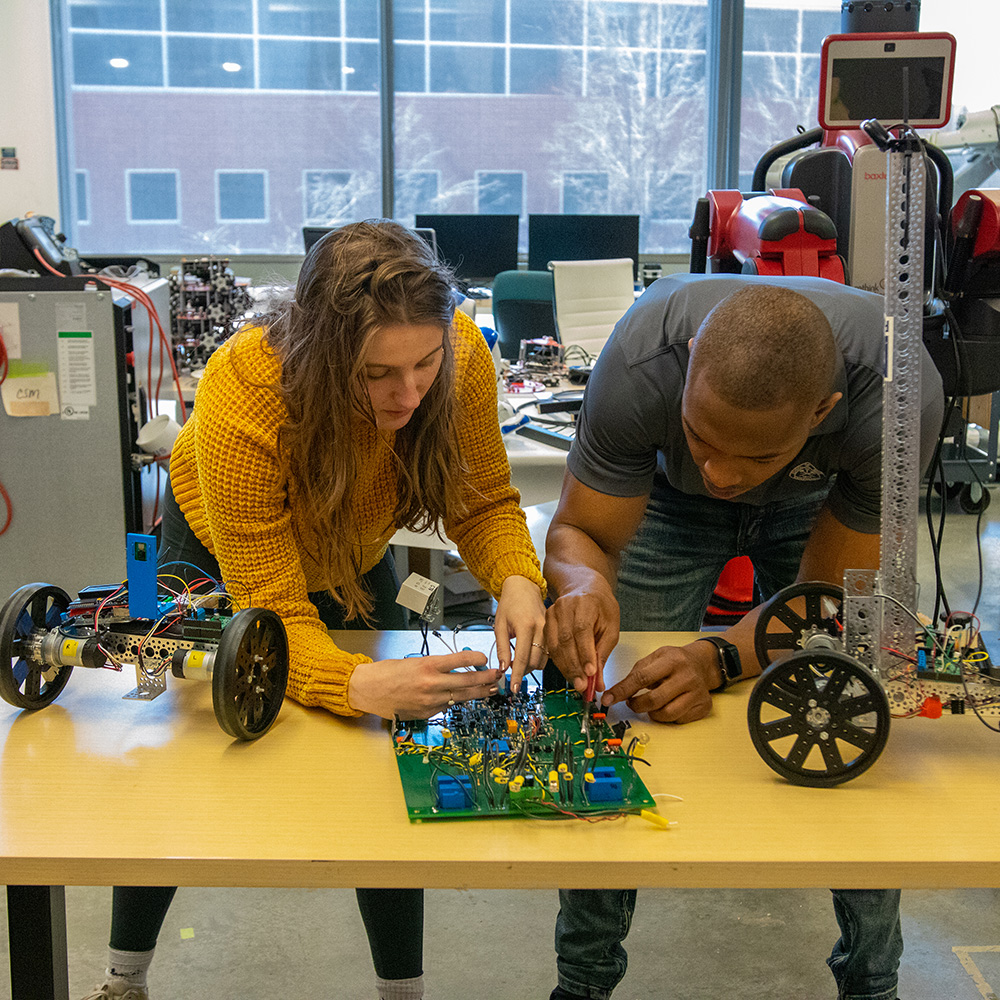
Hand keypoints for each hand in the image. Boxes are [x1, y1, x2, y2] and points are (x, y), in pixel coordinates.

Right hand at [347, 650, 498, 719]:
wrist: (367, 690)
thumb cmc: (387, 673)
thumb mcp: (413, 661)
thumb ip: (434, 666)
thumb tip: (454, 668)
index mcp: (427, 665)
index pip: (459, 660)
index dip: (476, 658)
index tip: (485, 656)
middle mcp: (430, 683)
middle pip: (466, 681)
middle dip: (485, 679)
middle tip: (497, 675)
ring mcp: (429, 700)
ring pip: (461, 696)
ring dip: (478, 693)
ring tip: (491, 689)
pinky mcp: (427, 713)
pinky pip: (446, 706)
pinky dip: (456, 701)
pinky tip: (466, 698)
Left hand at [493, 575, 546, 692]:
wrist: (523, 587)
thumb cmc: (510, 603)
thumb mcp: (499, 625)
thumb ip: (502, 648)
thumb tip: (503, 669)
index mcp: (526, 626)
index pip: (523, 658)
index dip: (518, 676)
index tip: (514, 688)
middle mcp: (541, 629)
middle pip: (536, 662)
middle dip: (523, 671)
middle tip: (511, 670)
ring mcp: (549, 630)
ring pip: (544, 660)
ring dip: (531, 666)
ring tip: (519, 660)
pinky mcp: (553, 632)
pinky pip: (548, 652)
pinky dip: (538, 658)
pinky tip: (529, 654)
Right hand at [542, 582, 619, 695]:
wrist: (584, 587)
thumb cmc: (600, 605)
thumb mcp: (611, 626)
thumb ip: (603, 653)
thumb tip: (597, 681)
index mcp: (585, 603)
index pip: (582, 630)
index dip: (585, 653)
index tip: (591, 672)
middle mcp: (565, 606)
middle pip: (566, 640)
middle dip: (574, 666)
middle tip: (583, 685)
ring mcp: (552, 613)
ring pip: (555, 645)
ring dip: (565, 667)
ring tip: (576, 682)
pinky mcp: (546, 621)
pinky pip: (550, 646)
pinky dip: (558, 661)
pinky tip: (567, 671)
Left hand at [600, 640, 718, 722]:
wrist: (701, 664)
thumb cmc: (675, 661)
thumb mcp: (655, 658)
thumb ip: (636, 673)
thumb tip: (616, 692)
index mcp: (672, 661)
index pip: (642, 678)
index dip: (622, 690)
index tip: (608, 699)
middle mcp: (687, 677)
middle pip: (654, 700)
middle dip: (636, 705)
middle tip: (632, 702)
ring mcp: (697, 693)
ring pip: (666, 714)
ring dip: (652, 713)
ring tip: (651, 704)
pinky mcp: (703, 706)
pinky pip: (678, 720)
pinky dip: (667, 717)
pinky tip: (667, 705)